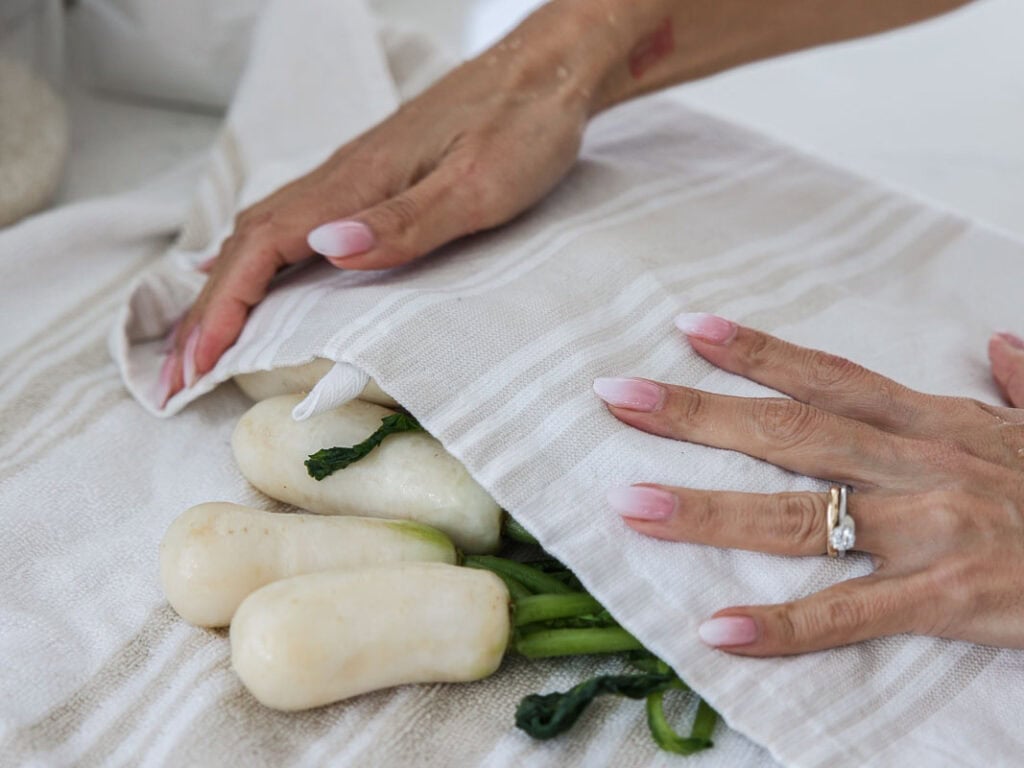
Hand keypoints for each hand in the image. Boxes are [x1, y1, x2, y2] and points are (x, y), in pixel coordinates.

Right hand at [157, 3, 620, 402]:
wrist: (546, 72)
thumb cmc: (523, 126)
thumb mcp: (479, 184)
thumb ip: (408, 219)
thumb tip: (327, 249)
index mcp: (358, 182)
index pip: (263, 248)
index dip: (225, 308)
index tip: (197, 363)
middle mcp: (341, 178)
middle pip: (246, 246)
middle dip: (205, 314)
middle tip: (176, 376)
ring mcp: (352, 177)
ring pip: (262, 236)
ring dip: (223, 292)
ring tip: (198, 344)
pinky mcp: (371, 181)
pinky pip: (290, 226)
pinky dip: (254, 262)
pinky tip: (247, 279)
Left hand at [594, 314, 1023, 655]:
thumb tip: (1002, 342)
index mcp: (937, 425)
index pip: (828, 377)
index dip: (755, 351)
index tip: (686, 329)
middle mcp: (920, 465)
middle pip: (788, 431)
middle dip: (697, 412)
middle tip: (616, 394)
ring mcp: (931, 530)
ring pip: (800, 515)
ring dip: (708, 510)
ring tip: (630, 504)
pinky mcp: (950, 598)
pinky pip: (850, 615)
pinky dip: (783, 627)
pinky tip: (717, 630)